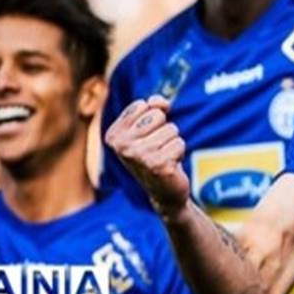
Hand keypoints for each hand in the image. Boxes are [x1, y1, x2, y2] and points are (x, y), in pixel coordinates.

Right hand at [104, 96, 189, 217]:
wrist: (164, 191)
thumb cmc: (156, 154)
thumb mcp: (149, 127)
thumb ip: (154, 107)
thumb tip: (160, 102)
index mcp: (114, 135)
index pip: (142, 105)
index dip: (153, 117)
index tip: (148, 136)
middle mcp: (121, 146)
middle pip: (157, 116)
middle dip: (164, 129)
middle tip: (158, 148)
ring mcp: (138, 156)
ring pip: (171, 129)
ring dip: (172, 142)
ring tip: (163, 156)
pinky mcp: (158, 165)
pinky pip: (179, 143)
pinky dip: (179, 152)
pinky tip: (170, 165)